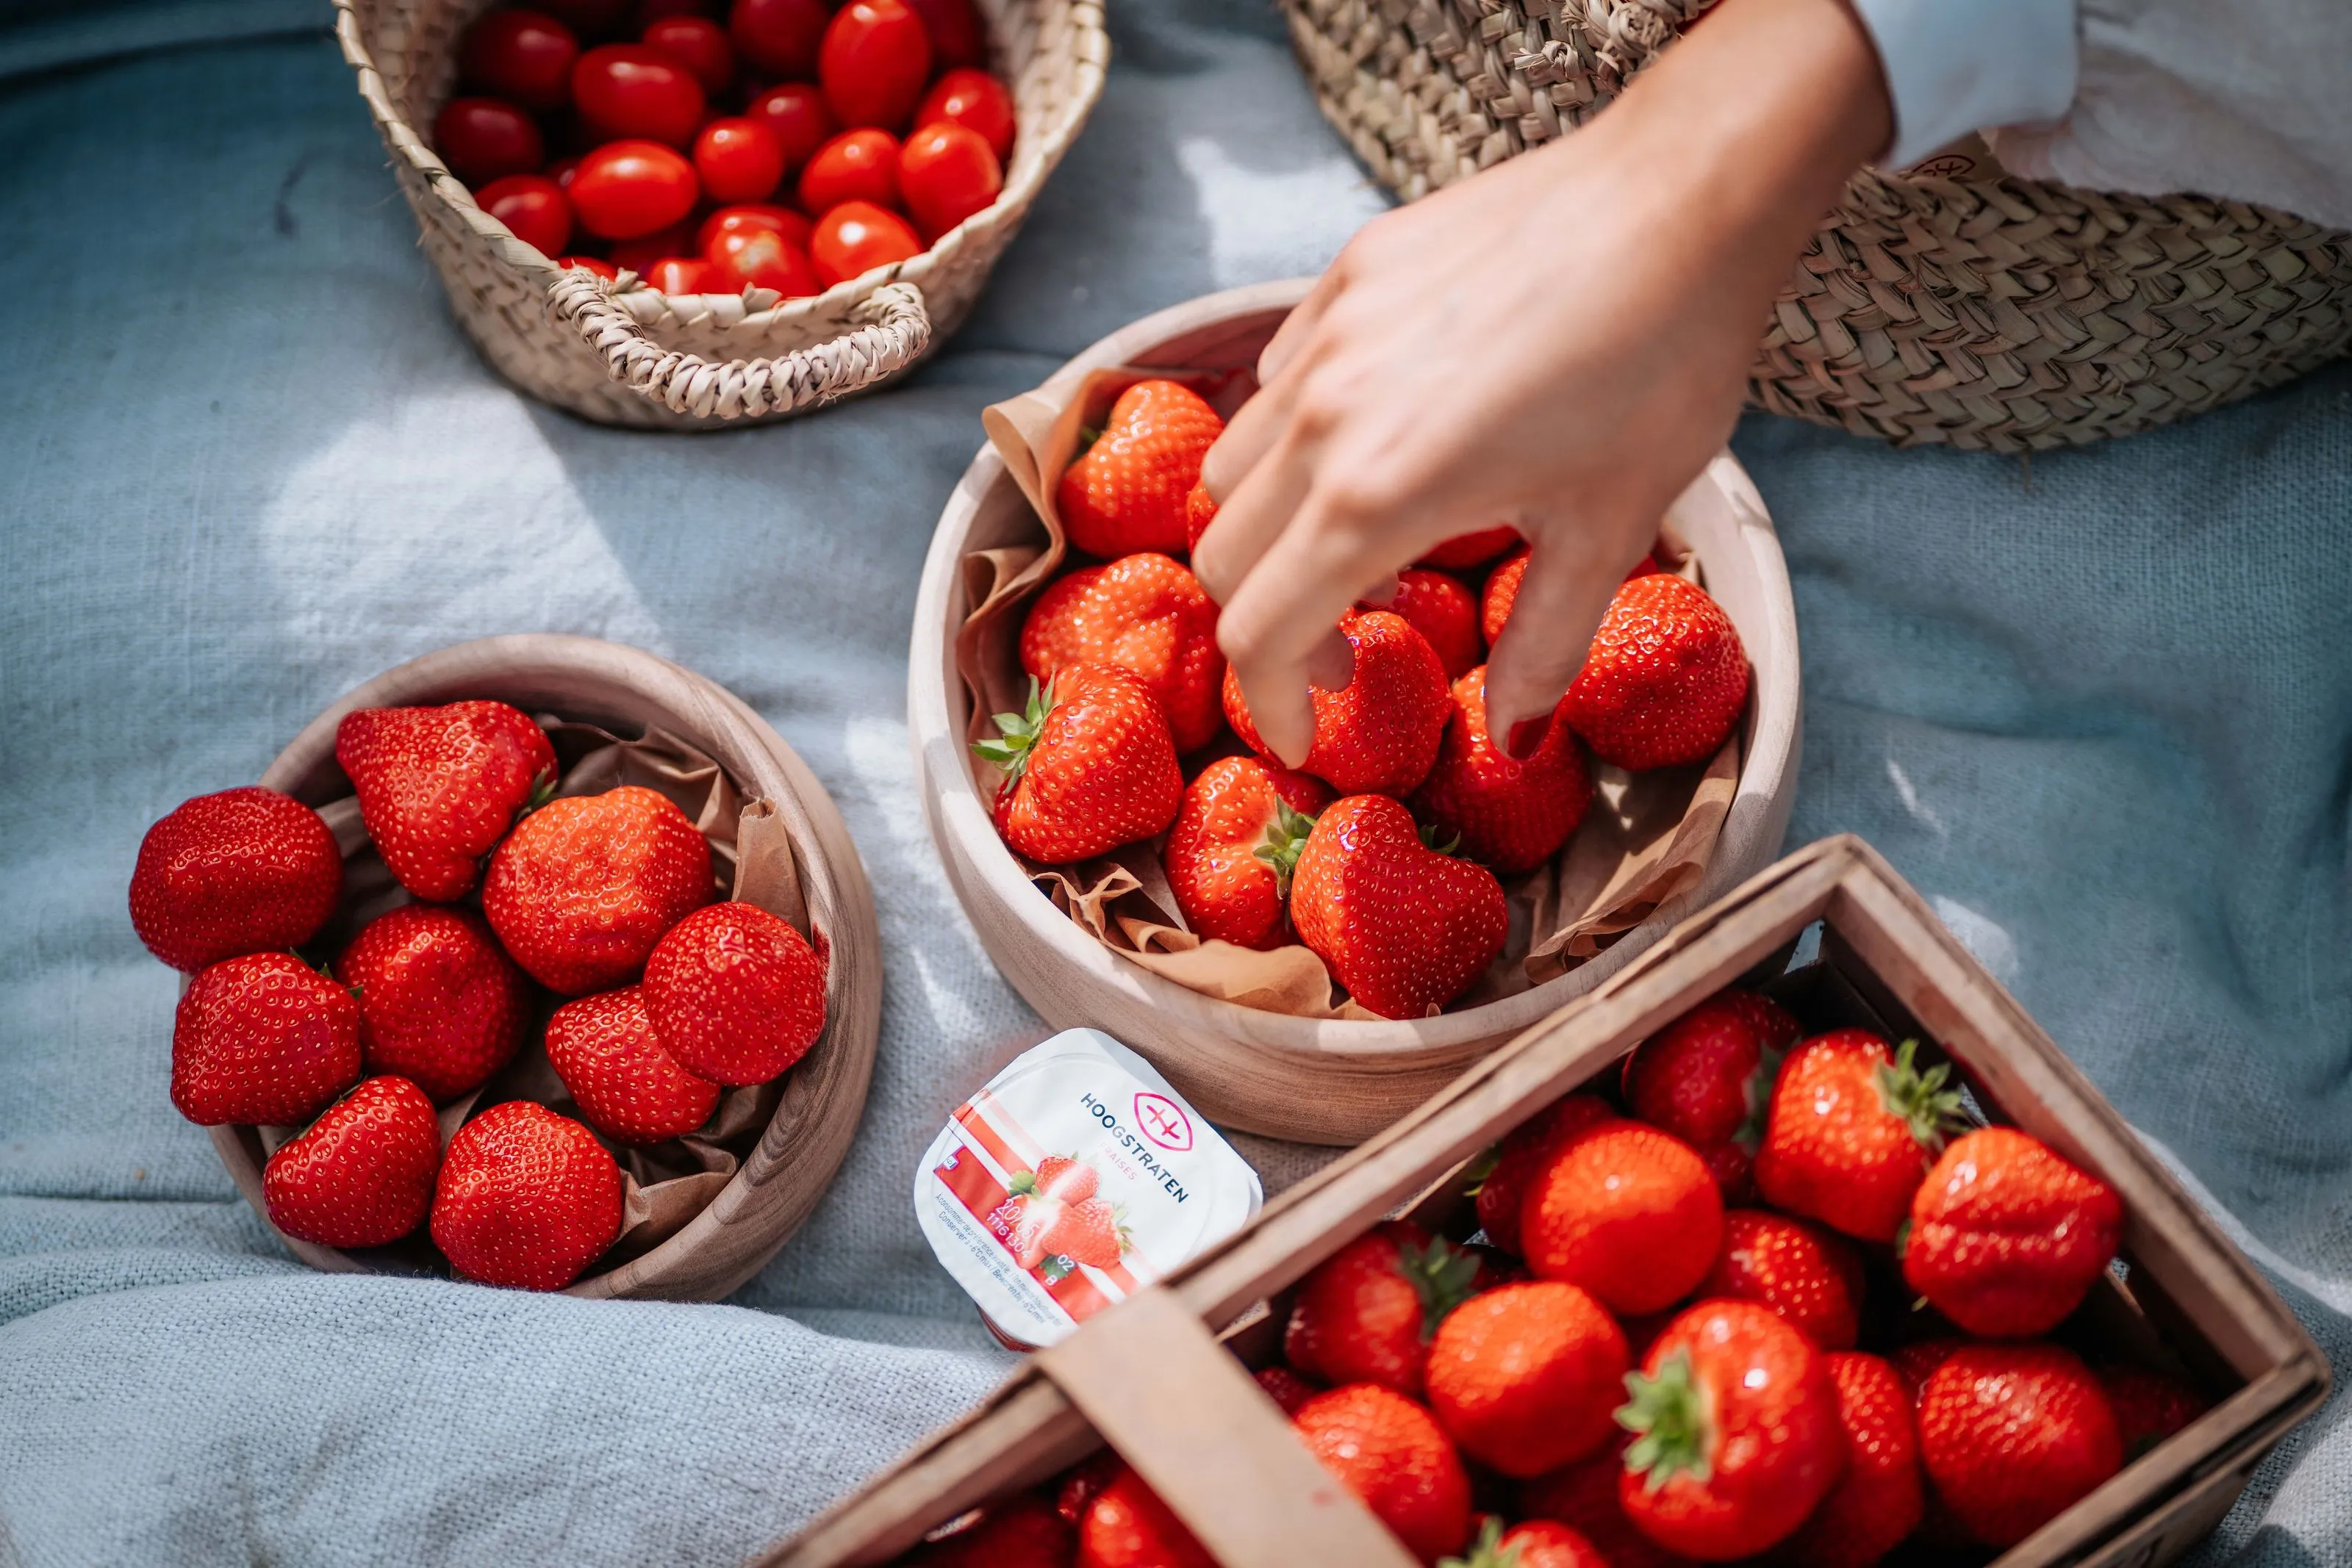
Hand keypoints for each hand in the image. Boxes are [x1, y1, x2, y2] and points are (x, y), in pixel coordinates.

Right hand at [1191, 0, 1889, 763]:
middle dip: (1271, 626)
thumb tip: (1513, 739)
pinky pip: (1277, 377)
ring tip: (1369, 539)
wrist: (1687, 199)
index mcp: (1378, 494)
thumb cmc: (1661, 364)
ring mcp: (1328, 335)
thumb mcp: (1610, 528)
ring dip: (1276, 530)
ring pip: (1235, 465)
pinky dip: (1298, 437)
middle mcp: (1325, 415)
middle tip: (1348, 649)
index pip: (1261, 633)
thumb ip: (1543, 643)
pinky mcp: (1349, 274)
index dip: (1272, 705)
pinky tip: (1380, 436)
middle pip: (1224, 555)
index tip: (1307, 739)